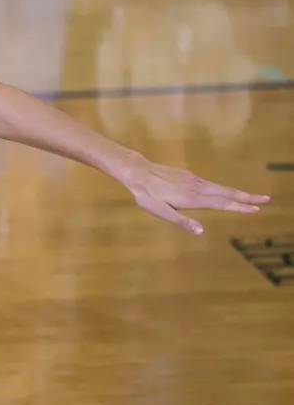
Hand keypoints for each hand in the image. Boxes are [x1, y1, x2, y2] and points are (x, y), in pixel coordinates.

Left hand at [118, 156, 268, 233]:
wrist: (139, 172)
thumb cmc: (147, 196)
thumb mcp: (160, 212)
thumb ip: (181, 222)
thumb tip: (201, 232)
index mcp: (193, 199)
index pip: (222, 204)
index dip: (240, 207)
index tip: (256, 209)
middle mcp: (198, 188)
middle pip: (227, 192)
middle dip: (247, 197)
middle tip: (266, 199)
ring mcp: (194, 180)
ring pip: (221, 187)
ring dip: (237, 192)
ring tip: (250, 197)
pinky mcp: (189, 176)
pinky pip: (211, 183)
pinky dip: (223, 188)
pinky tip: (224, 192)